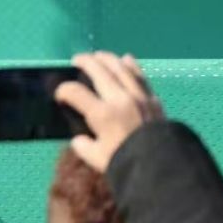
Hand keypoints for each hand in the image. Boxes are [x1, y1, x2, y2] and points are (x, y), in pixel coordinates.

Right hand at [57, 51, 164, 172]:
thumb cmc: (127, 162)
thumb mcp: (97, 159)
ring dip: (106, 58)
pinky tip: (126, 58)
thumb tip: (79, 139)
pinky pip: (140, 76)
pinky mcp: (153, 98)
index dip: (63, 91)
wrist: (163, 166)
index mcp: (102, 114)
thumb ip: (83, 146)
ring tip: (98, 55)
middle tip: (76, 60)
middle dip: (84, 62)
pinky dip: (132, 65)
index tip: (60, 95)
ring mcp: (138, 96)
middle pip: (98, 70)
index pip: (75, 92)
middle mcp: (119, 98)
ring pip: (120, 68)